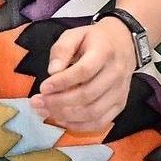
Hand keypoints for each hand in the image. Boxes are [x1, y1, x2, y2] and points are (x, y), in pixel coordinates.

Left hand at [28, 17, 135, 134]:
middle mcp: (116, 74)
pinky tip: (62, 119)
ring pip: (92, 112)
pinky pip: (99, 123)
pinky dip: (78, 125)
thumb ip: (62, 49)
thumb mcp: (75, 34)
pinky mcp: (119, 105)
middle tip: (37, 102)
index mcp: (104, 52)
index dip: (62, 82)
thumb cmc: (94, 40)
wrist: (123, 45)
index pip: (84, 71)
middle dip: (58, 102)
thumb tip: (52, 71)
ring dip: (65, 116)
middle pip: (87, 95)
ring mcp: (120, 92)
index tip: (43, 87)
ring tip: (45, 111)